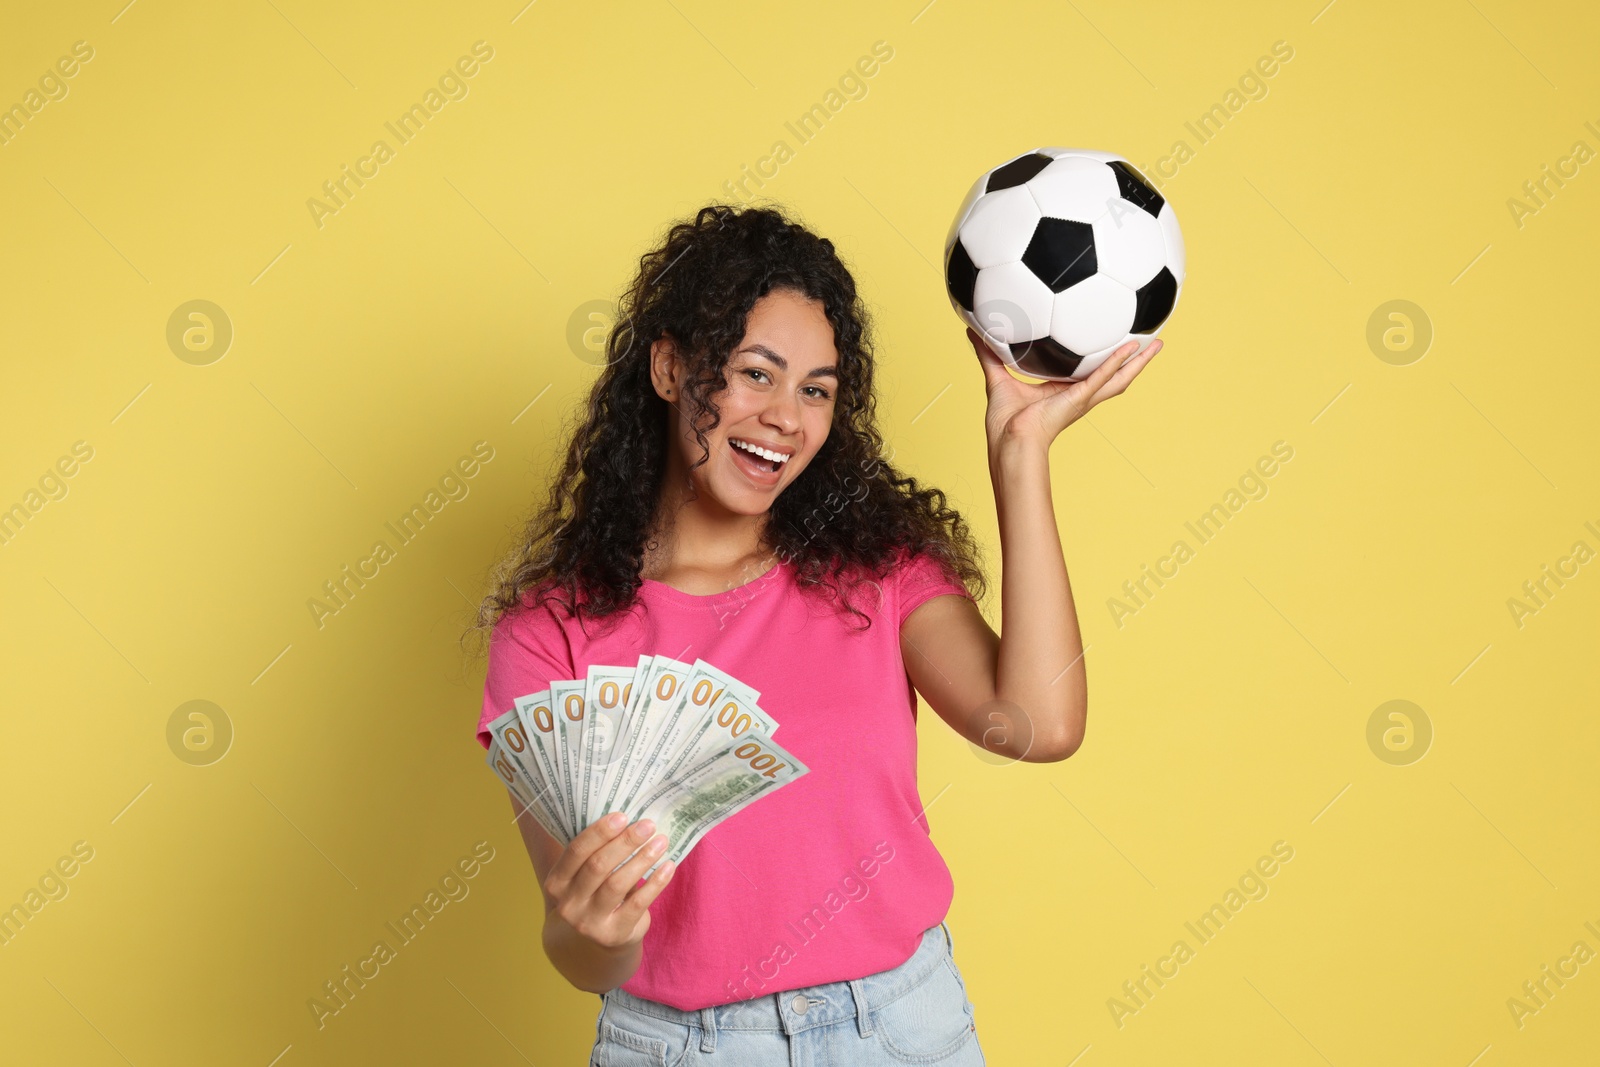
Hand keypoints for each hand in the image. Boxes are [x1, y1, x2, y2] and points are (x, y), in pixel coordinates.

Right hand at [543, 812, 674, 951]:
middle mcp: (569, 904)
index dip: (599, 832)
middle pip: (598, 866)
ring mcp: (590, 923)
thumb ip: (595, 853)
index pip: (576, 851)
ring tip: (661, 842)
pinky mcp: (614, 934)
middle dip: (625, 842)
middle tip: (648, 825)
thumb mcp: (584, 878)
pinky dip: (655, 883)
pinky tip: (669, 866)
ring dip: (642, 859)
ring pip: (618, 884)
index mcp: (557, 883)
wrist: (600, 943)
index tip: (623, 815)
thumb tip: (630, 819)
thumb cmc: (595, 896)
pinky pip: (638, 904)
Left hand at [966, 328, 1160, 452]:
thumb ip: (989, 354)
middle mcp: (1078, 395)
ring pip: (1118, 379)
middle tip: (1152, 344)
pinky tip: (1131, 349)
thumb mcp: (997, 377)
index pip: (1089, 372)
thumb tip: (973, 331)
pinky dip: (1116, 363)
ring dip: (1138, 363)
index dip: (1103, 359)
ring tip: (1157, 346)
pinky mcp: (1079, 400)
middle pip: (1114, 376)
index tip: (1114, 344)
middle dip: (1133, 361)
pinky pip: (1101, 378)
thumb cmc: (1004, 423)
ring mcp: (1082, 399)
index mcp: (1063, 392)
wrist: (1009, 442)